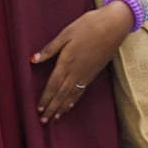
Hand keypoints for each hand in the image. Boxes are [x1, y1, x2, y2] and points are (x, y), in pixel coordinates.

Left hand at [33, 0, 133, 122]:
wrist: (114, 26)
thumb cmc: (88, 25)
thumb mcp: (66, 34)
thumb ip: (50, 49)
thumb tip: (33, 60)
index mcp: (66, 62)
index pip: (53, 85)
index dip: (45, 98)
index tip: (38, 109)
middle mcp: (76, 71)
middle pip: (61, 94)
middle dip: (52, 108)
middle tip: (44, 121)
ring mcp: (86, 73)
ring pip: (72, 95)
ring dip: (62, 107)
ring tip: (55, 118)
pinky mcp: (94, 72)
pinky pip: (82, 91)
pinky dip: (74, 100)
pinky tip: (70, 105)